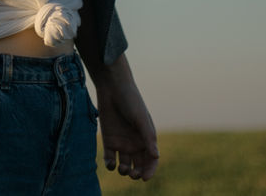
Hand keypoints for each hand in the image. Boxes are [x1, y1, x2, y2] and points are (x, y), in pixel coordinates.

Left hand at [91, 55, 158, 180]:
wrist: (112, 87)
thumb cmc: (131, 101)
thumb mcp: (141, 119)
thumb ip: (148, 137)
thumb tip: (156, 156)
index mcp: (146, 139)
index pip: (151, 161)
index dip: (149, 171)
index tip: (144, 178)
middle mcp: (135, 143)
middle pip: (138, 166)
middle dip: (136, 174)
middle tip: (133, 174)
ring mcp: (121, 143)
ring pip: (125, 165)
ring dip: (124, 171)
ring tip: (122, 168)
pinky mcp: (108, 140)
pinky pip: (110, 159)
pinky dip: (110, 164)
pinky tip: (111, 163)